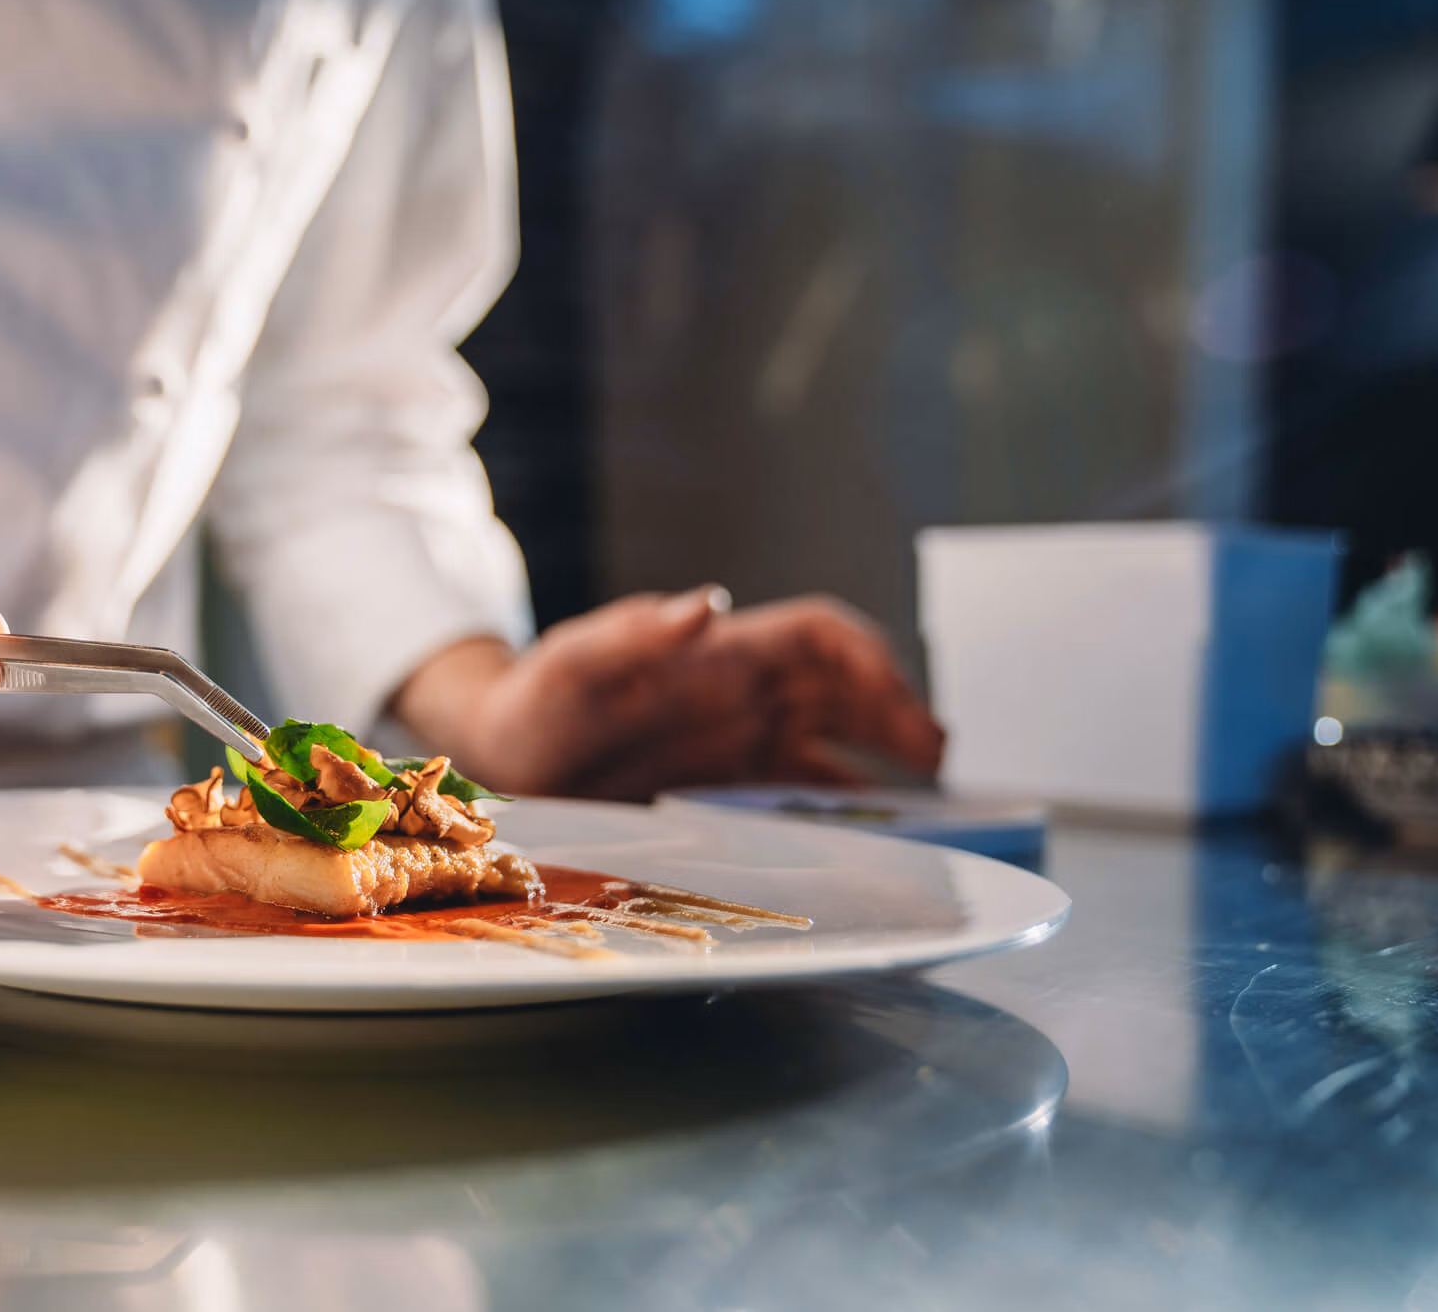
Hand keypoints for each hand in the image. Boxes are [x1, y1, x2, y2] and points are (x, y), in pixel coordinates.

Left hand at [392, 588, 943, 800]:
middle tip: (939, 762)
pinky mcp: (720, 785)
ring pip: (834, 737)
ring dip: (883, 757)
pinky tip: (870, 833)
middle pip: (844, 688)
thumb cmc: (532, 700)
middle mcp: (738, 690)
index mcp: (716, 654)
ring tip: (931, 798)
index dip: (868, 658)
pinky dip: (841, 804)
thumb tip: (710, 603)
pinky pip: (797, 788)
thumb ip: (634, 635)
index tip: (900, 698)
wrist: (498, 755)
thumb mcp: (572, 664)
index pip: (816, 638)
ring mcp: (734, 737)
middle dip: (898, 713)